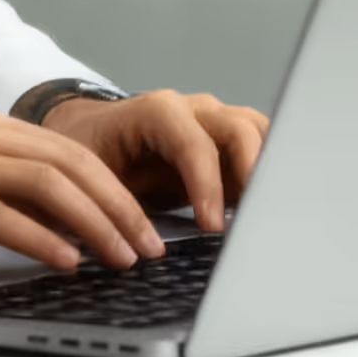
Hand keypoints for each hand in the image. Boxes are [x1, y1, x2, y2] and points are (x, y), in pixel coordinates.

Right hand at [0, 109, 166, 274]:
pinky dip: (41, 239)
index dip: (115, 190)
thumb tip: (46, 234)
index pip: (66, 153)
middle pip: (69, 163)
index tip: (145, 228)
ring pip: (44, 184)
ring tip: (125, 261)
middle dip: (121, 209)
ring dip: (96, 225)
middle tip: (153, 250)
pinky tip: (66, 263)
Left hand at [36, 88, 266, 233]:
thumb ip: (121, 206)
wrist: (91, 135)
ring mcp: (214, 121)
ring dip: (266, 171)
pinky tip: (262, 208)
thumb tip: (144, 246)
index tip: (213, 226)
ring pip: (258, 133)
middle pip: (240, 129)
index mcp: (157, 112)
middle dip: (252, 173)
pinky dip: (264, 176)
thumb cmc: (92, 154)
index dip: (208, 186)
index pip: (195, 144)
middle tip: (254, 218)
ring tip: (265, 213)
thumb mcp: (97, 180)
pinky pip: (258, 149)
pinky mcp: (226, 142)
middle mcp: (193, 110)